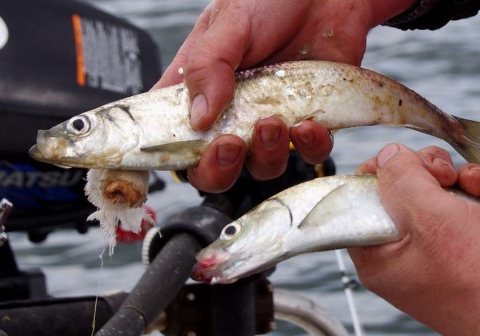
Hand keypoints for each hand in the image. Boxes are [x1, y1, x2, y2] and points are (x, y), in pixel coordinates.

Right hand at [153, 0, 415, 191]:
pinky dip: (309, 147)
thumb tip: (199, 118)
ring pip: (262, 165)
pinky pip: (309, 151)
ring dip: (265, 156)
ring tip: (272, 122)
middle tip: (228, 145)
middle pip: (214, 165)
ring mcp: (273, 117)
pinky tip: (307, 125)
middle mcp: (234, 109)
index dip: (168, 152)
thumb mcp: (230, 22)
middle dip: (218, 169)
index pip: (172, 132)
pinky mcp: (311, 118)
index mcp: (201, 86)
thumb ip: (210, 65)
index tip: (174, 155)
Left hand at [349, 145, 479, 335]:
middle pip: (407, 192)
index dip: (381, 174)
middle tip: (444, 176)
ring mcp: (447, 251)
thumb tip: (388, 155)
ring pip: (449, 195)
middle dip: (431, 171)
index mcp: (380, 255)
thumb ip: (401, 179)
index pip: (364, 202)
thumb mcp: (426, 217)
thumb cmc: (471, 272)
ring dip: (468, 177)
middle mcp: (409, 253)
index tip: (401, 162)